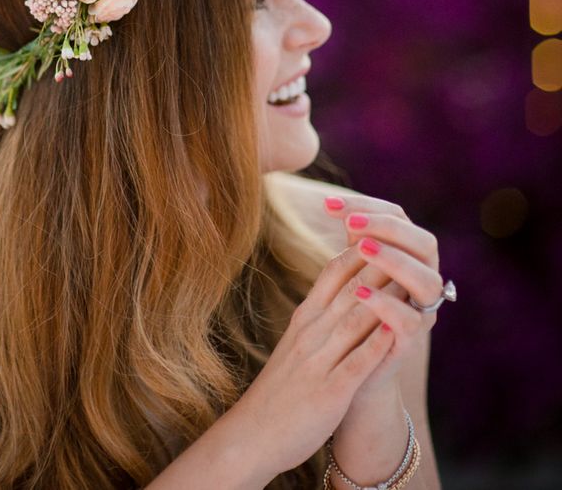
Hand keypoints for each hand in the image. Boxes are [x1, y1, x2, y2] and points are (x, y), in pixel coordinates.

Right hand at [227, 237, 397, 480]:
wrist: (253, 433)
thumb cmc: (279, 387)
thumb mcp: (296, 341)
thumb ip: (319, 315)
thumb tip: (346, 290)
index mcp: (304, 318)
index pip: (333, 272)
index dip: (361, 250)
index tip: (385, 234)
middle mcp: (311, 333)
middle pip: (349, 288)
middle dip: (380, 263)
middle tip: (408, 242)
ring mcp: (319, 361)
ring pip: (355, 319)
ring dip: (384, 296)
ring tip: (412, 277)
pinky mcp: (329, 391)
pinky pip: (356, 362)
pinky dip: (376, 343)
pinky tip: (395, 329)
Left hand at [322, 194, 442, 400]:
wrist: (349, 369)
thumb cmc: (349, 310)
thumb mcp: (349, 268)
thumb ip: (352, 241)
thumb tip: (332, 203)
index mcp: (408, 254)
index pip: (398, 216)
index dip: (366, 206)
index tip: (328, 204)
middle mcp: (423, 278)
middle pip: (423, 242)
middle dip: (387, 228)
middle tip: (349, 223)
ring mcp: (422, 310)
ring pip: (425, 279)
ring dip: (393, 259)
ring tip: (360, 247)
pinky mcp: (411, 341)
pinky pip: (410, 319)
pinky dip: (386, 303)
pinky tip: (359, 292)